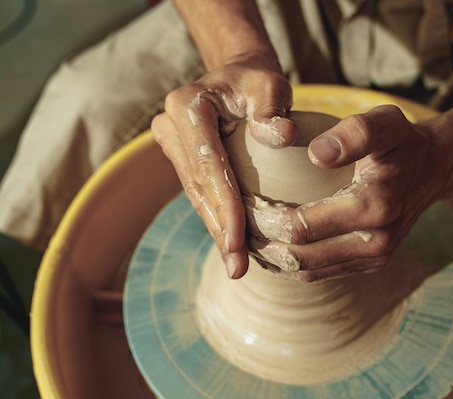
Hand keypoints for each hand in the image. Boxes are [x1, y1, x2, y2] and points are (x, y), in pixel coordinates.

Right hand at [151, 54, 295, 278]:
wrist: (238, 77)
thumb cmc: (256, 81)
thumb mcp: (268, 84)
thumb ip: (272, 106)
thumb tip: (281, 135)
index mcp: (186, 107)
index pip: (207, 164)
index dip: (223, 204)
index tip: (238, 239)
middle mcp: (171, 128)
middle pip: (197, 187)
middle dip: (218, 229)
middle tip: (237, 267)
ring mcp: (174, 146)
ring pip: (196, 196)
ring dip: (216, 232)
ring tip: (235, 266)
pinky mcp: (185, 160)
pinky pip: (201, 194)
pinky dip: (217, 220)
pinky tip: (233, 247)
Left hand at [248, 105, 452, 281]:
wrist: (433, 169)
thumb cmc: (402, 142)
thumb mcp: (385, 123)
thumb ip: (355, 133)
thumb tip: (315, 153)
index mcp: (374, 208)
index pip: (302, 228)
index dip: (263, 220)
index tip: (239, 202)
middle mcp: (375, 243)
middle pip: (299, 257)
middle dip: (261, 243)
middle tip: (235, 222)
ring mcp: (374, 259)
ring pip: (307, 271)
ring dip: (273, 257)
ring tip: (247, 235)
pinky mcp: (370, 264)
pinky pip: (321, 273)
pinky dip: (291, 263)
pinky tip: (272, 243)